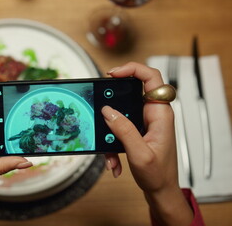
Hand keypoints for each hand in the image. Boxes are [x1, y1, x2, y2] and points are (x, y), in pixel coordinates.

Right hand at [102, 62, 192, 225]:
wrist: (161, 191)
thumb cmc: (158, 175)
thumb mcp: (139, 153)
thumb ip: (124, 130)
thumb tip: (108, 111)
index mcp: (160, 114)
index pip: (152, 78)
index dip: (133, 69)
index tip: (112, 74)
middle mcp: (153, 114)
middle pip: (130, 92)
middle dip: (112, 104)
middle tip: (99, 109)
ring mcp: (144, 122)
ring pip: (120, 113)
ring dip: (109, 132)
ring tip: (109, 151)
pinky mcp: (136, 131)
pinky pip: (118, 128)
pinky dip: (111, 145)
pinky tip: (113, 162)